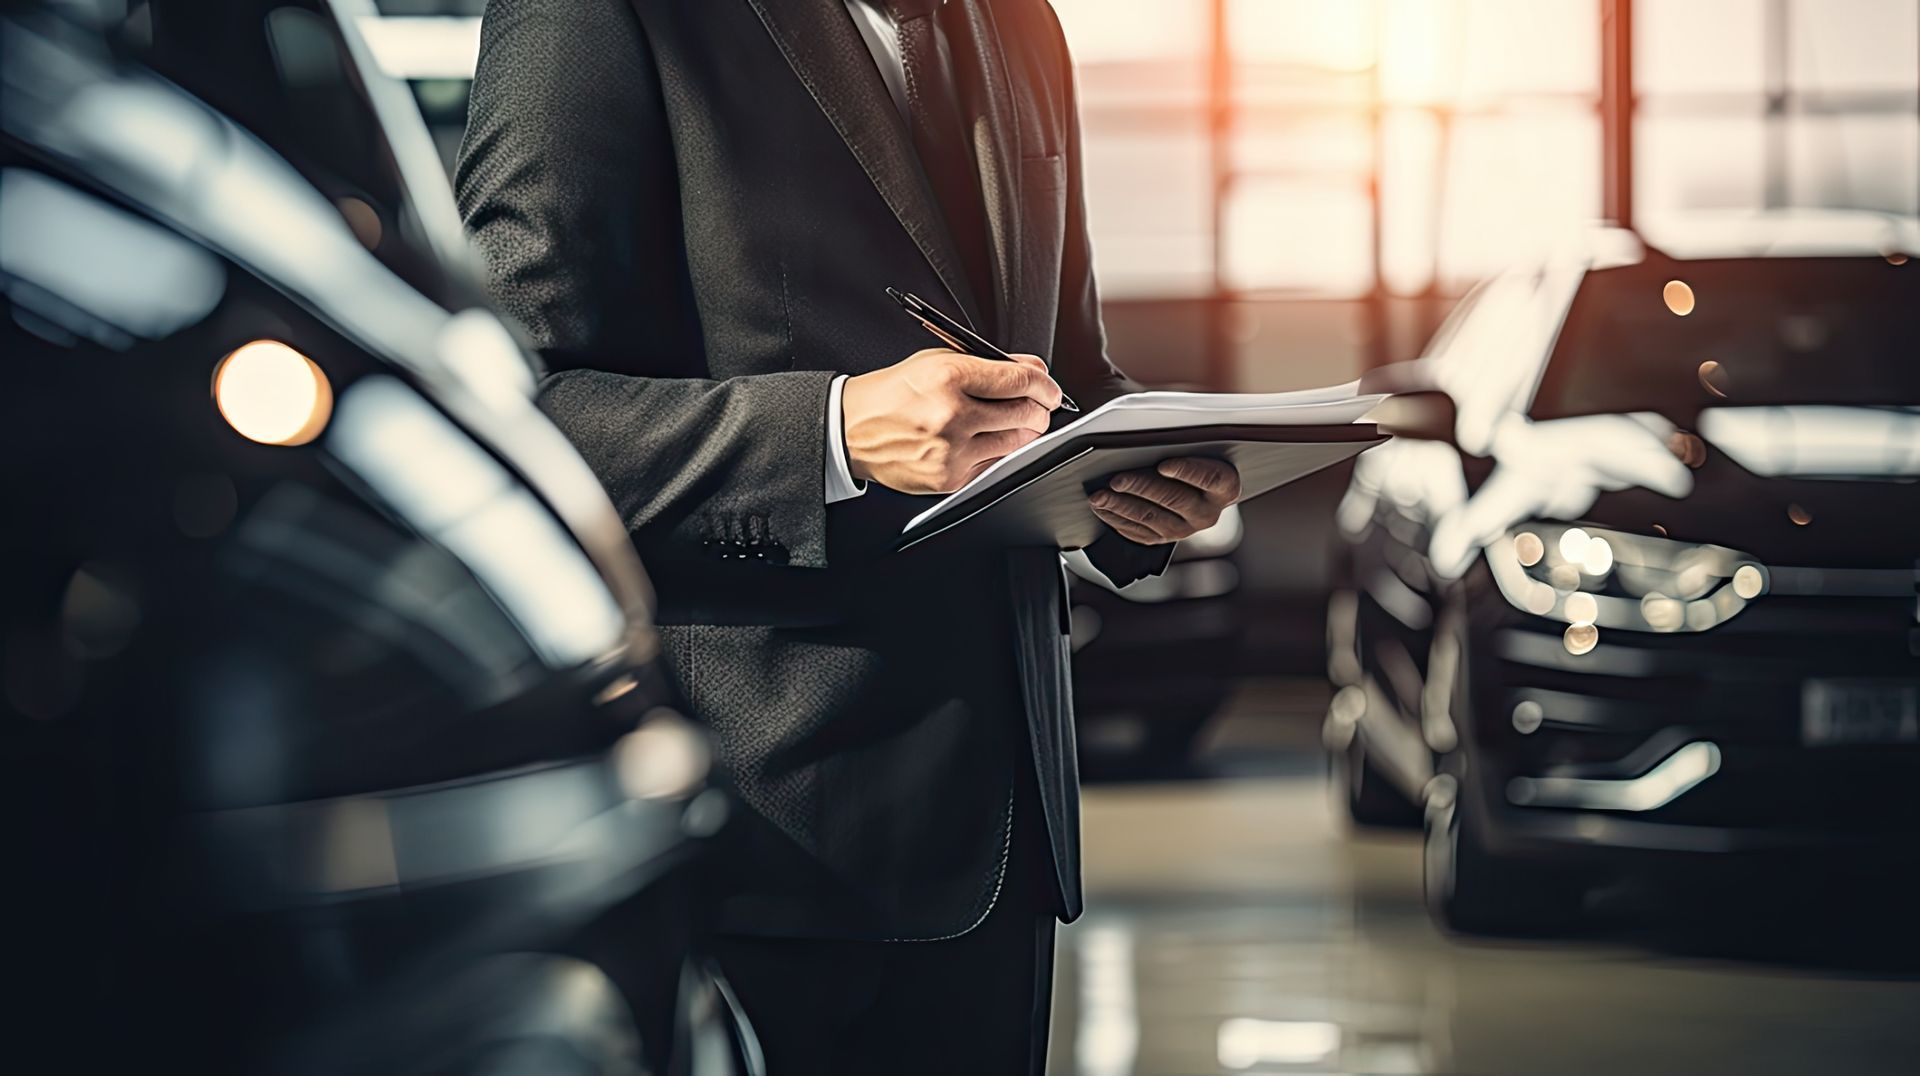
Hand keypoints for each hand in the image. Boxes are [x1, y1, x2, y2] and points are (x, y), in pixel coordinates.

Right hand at [842, 348, 1062, 493]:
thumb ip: (989, 364)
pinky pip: (994, 465)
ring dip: (1023, 432)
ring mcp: (951, 451)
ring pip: (1016, 443)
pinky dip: (997, 452)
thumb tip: (1033, 368)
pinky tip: (983, 440)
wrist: (851, 430)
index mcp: (948, 378)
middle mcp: (951, 416)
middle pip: (1025, 414)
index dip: (1044, 384)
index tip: (1049, 388)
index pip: (1018, 380)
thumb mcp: (938, 362)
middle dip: (1039, 409)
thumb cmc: (894, 393)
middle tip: (1038, 405)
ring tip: (1011, 421)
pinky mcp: (949, 479)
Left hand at [1090, 457, 1240, 544]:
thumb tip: (1147, 436)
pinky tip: (1103, 509)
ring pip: (1150, 518)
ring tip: (1100, 497)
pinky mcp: (1164, 540)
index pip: (1209, 477)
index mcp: (1224, 487)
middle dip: (1140, 488)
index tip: (1163, 465)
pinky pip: (1138, 532)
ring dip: (1121, 506)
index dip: (1186, 471)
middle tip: (1117, 480)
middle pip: (1173, 499)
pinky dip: (1117, 519)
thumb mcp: (1199, 449)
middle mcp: (1207, 512)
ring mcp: (1185, 529)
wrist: (1202, 492)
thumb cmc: (1197, 462)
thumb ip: (1182, 443)